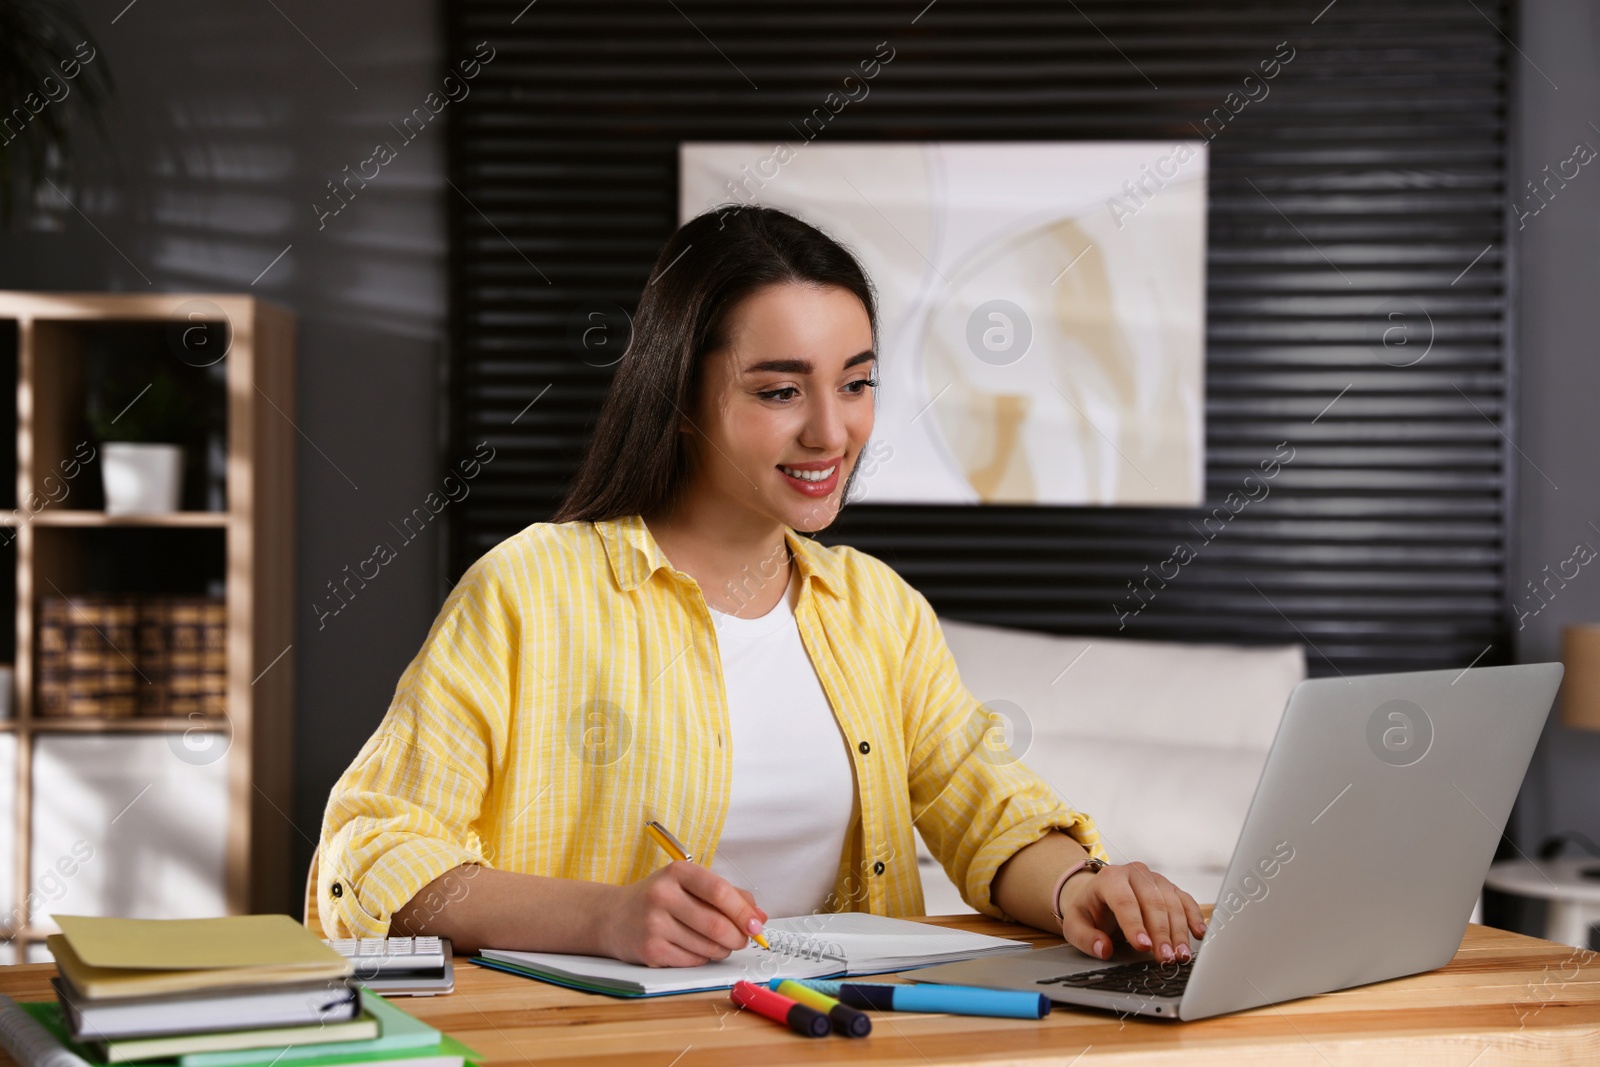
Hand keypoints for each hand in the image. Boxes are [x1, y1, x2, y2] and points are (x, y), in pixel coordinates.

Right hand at [599, 860, 768, 966]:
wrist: (613, 917)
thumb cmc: (660, 899)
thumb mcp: (690, 885)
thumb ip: (728, 895)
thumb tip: (759, 917)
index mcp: (678, 872)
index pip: (720, 891)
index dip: (743, 911)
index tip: (756, 925)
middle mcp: (663, 895)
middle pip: (716, 925)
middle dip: (738, 938)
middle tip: (743, 940)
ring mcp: (654, 924)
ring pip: (707, 947)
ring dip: (722, 950)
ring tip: (718, 944)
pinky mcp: (649, 950)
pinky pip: (692, 961)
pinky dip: (703, 959)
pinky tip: (696, 949)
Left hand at [1056, 861, 1204, 962]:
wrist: (1098, 894)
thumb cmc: (1088, 911)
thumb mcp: (1075, 924)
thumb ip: (1085, 938)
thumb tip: (1103, 949)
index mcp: (1109, 878)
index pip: (1124, 901)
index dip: (1135, 925)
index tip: (1144, 947)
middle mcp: (1134, 873)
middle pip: (1152, 902)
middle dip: (1161, 933)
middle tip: (1166, 958)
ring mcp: (1154, 878)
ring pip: (1172, 902)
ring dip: (1179, 931)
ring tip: (1181, 955)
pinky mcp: (1169, 887)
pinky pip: (1185, 900)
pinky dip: (1194, 917)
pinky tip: (1199, 934)